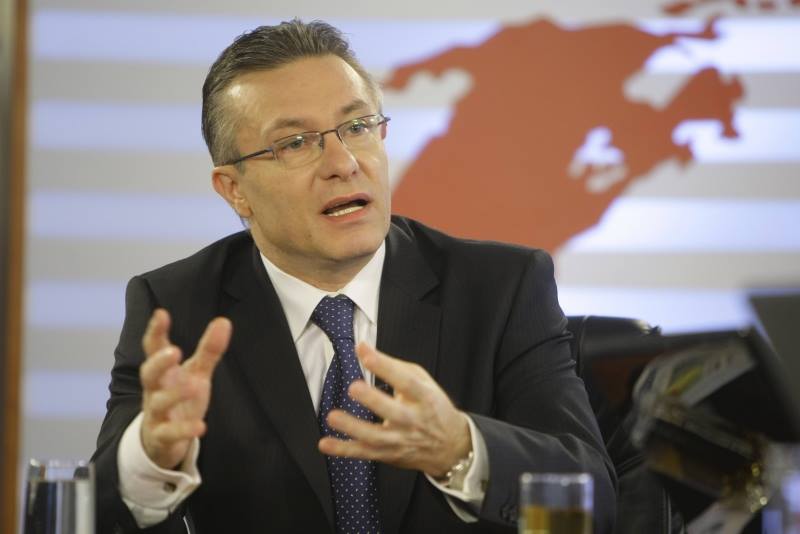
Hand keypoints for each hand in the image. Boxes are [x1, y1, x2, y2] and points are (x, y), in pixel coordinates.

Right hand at [139, 309, 231, 469]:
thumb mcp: (197, 373)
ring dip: (174, 394)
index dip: (155, 332)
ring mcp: (157, 414)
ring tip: (194, 385)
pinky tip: (201, 426)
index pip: (154, 349)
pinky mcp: (162, 437)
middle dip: (159, 362)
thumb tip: (224, 321)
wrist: (164, 441)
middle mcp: (155, 390)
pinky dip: (184, 430)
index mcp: (163, 372)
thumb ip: (209, 350)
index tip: (161, 314)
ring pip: (158, 403)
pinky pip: (169, 433)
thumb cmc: (180, 399)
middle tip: (175, 351)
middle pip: (148, 374)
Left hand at [318, 343, 470, 477]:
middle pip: (393, 412)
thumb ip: (394, 366)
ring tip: (333, 416)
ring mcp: (400, 440)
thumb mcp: (423, 382)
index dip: (386, 368)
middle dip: (373, 400)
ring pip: (375, 437)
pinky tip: (326, 443)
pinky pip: (364, 453)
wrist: (450, 446)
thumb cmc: (432, 407)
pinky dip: (344, 449)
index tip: (366, 354)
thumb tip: (364, 348)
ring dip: (353, 427)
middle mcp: (413, 420)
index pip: (406, 381)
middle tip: (354, 388)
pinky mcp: (388, 454)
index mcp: (424, 397)